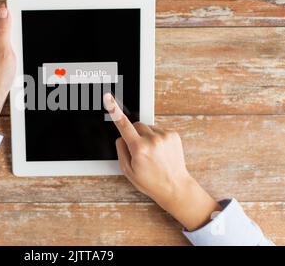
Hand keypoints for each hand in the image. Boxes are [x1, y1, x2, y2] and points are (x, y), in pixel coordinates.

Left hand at [0, 5, 15, 130]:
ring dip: (15, 38)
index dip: (12, 12)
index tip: (21, 20)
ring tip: (16, 52)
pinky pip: (6, 42)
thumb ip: (3, 30)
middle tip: (18, 42)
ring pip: (6, 31)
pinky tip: (15, 57)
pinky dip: (13, 46)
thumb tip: (4, 10)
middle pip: (3, 20)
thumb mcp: (4, 51)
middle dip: (15, 26)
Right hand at [103, 93, 220, 230]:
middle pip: (136, 125)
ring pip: (147, 128)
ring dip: (146, 136)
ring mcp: (164, 136)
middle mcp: (152, 139)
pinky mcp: (173, 135)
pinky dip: (156, 138)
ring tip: (152, 153)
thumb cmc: (150, 181)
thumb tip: (121, 137)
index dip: (114, 110)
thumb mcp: (128, 171)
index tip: (108, 97)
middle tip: (139, 150)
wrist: (175, 187)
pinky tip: (160, 151)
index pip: (123, 125)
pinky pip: (158, 130)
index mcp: (139, 148)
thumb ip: (121, 151)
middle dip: (134, 134)